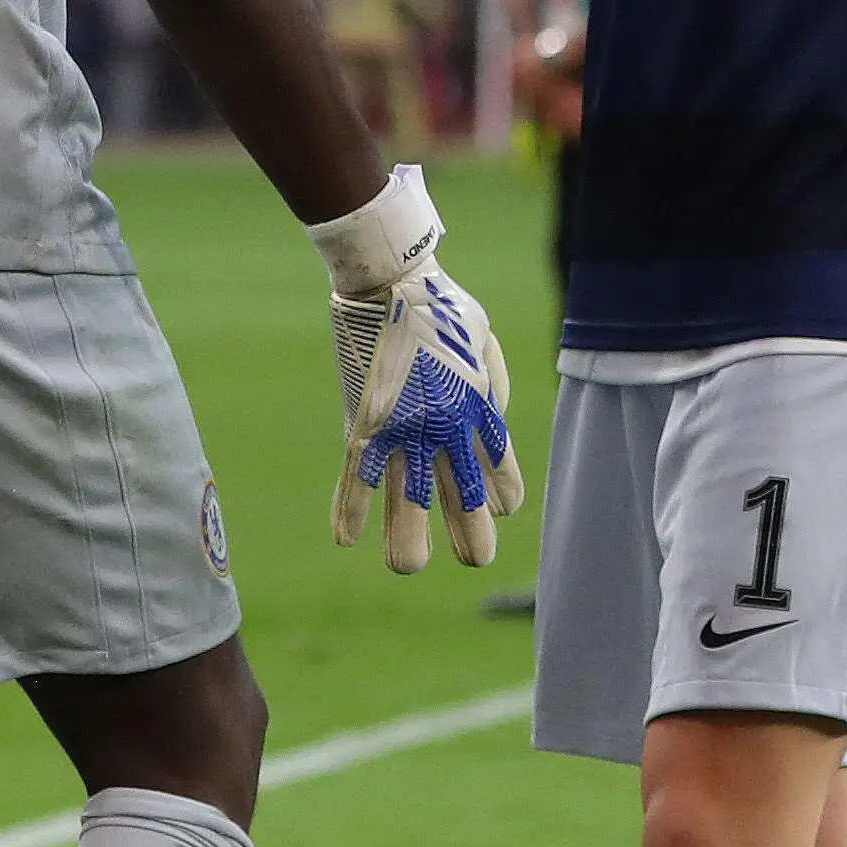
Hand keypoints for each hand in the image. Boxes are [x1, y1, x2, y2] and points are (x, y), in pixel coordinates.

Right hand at [306, 165, 524, 573]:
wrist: (393, 279)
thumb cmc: (443, 305)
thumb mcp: (484, 342)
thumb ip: (491, 383)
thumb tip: (490, 417)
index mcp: (478, 410)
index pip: (498, 473)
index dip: (501, 496)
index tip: (500, 507)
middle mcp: (444, 429)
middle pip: (460, 497)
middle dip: (470, 535)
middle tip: (475, 558)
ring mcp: (403, 430)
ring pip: (405, 500)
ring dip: (407, 538)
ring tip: (410, 567)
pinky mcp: (365, 422)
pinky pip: (356, 475)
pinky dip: (348, 507)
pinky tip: (346, 541)